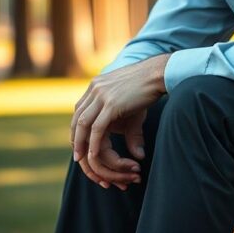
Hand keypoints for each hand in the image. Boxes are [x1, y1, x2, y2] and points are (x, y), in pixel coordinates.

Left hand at [71, 54, 168, 189]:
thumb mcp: (130, 104)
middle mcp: (95, 89)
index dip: (76, 127)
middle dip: (75, 137)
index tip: (79, 141)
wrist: (158, 73)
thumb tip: (134, 148)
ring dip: (80, 143)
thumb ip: (125, 122)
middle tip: (77, 154)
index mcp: (96, 85)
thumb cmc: (147, 87)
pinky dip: (94, 143)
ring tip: (81, 159)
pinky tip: (94, 155)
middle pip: (77, 117)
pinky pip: (97, 128)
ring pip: (83, 124)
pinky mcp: (112, 104)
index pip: (79, 109)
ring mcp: (102, 96)